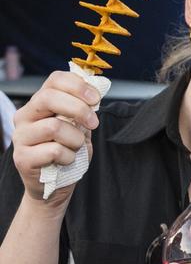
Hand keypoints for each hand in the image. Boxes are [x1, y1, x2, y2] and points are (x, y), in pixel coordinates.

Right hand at [11, 71, 99, 203]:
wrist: (56, 184)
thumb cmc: (69, 150)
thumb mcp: (79, 126)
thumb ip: (84, 109)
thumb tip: (96, 89)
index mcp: (40, 103)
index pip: (54, 80)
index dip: (78, 85)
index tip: (96, 99)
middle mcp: (25, 116)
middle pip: (49, 97)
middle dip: (79, 109)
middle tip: (93, 123)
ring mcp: (20, 137)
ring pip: (54, 127)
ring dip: (75, 139)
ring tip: (75, 147)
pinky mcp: (22, 158)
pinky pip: (54, 151)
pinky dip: (69, 157)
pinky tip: (66, 161)